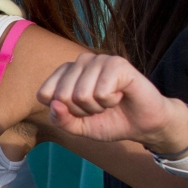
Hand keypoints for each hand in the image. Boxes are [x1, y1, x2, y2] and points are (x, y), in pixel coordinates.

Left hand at [37, 53, 187, 151]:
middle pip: (61, 95)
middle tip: (99, 108)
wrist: (143, 125)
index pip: (44, 94)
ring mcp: (99, 60)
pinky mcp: (117, 63)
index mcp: (66, 73)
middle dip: (81, 111)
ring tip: (110, 101)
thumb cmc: (110, 122)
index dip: (63, 112)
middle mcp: (80, 62)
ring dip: (97, 107)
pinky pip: (100, 92)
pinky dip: (110, 101)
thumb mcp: (79, 127)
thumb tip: (54, 104)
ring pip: (81, 95)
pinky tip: (120, 95)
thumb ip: (61, 120)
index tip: (81, 112)